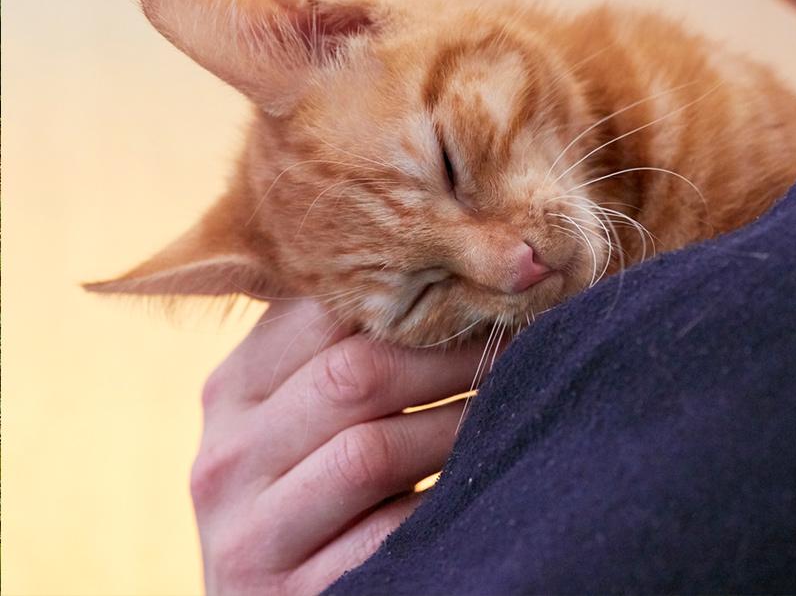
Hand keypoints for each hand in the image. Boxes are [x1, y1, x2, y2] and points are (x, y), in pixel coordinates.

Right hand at [191, 300, 483, 593]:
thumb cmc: (309, 490)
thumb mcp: (302, 417)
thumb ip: (344, 356)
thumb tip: (448, 282)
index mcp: (231, 391)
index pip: (319, 316)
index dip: (409, 301)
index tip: (479, 293)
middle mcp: (225, 456)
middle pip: (351, 376)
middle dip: (449, 357)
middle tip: (519, 343)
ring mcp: (248, 533)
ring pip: (369, 452)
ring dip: (457, 425)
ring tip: (512, 404)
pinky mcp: (289, 594)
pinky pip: (384, 534)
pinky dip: (441, 503)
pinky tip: (480, 482)